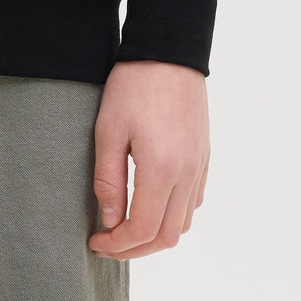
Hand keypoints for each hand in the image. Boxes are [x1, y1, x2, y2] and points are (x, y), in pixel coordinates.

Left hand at [87, 59, 209, 258]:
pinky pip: (194, 201)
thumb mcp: (109, 131)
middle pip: (168, 236)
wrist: (168, 51)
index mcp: (162, 169)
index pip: (143, 229)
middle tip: (109, 243)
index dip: (118, 245)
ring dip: (156, 235)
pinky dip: (174, 215)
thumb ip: (109, 181)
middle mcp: (188, 174)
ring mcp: (200, 166)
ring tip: (126, 227)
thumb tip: (110, 221)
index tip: (96, 242)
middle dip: (136, 249)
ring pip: (185, 223)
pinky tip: (151, 205)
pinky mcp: (205, 156)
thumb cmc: (132, 86)